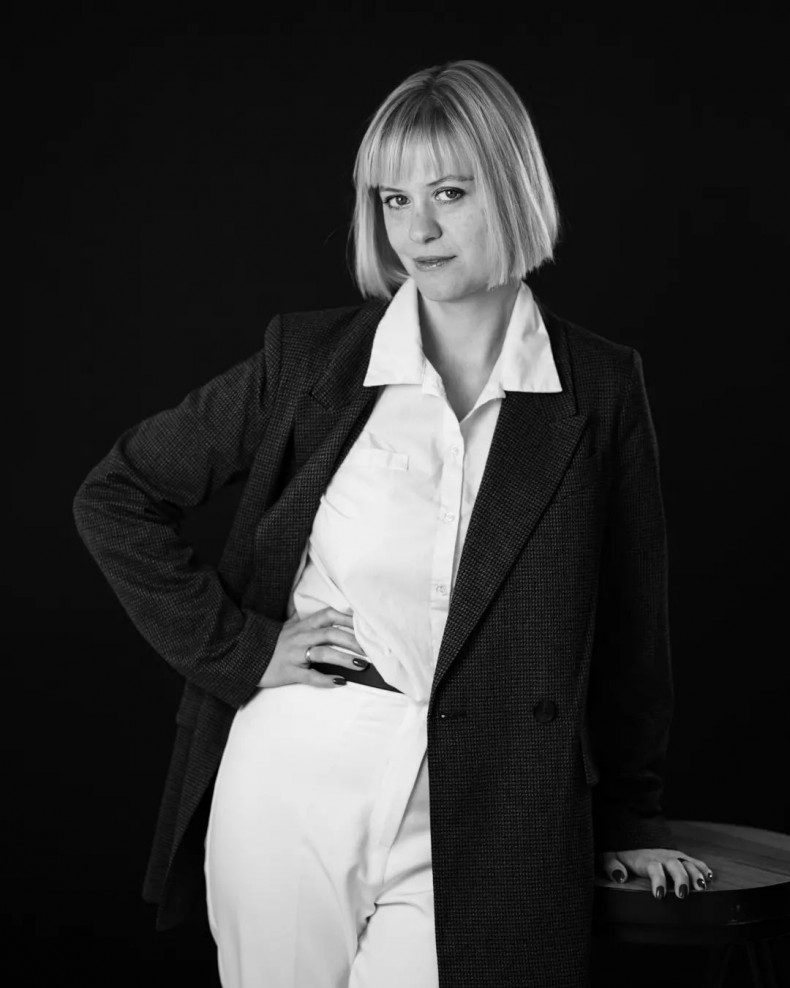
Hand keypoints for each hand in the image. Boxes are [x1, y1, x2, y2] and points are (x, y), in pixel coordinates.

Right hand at [258, 606, 368, 688]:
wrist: (243, 658)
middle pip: (331, 634)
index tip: (365, 625)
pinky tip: (339, 682)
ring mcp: (294, 655)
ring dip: (345, 659)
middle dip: (353, 641)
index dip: (348, 618)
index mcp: (302, 625)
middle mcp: (300, 637)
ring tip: (362, 665)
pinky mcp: (289, 672)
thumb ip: (297, 615)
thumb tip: (301, 601)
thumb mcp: (284, 626)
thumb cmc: (269, 643)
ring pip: (323, 653)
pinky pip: (309, 676)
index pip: (328, 615)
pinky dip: (325, 679)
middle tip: (371, 648)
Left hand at [598, 848, 713, 898]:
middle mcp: (662, 857)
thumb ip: (612, 866)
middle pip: (675, 866)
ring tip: (703, 887)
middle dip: (681, 879)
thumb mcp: (610, 857)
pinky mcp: (680, 856)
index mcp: (646, 859)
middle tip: (683, 894)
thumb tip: (620, 877)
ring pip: (688, 863)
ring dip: (696, 875)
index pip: (654, 869)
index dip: (658, 881)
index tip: (659, 895)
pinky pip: (694, 861)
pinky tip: (709, 877)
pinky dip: (702, 868)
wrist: (633, 836)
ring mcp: (673, 856)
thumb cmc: (622, 854)